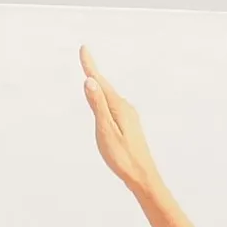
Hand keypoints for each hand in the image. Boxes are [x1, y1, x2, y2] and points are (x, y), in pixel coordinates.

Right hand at [79, 46, 163, 196]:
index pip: (100, 83)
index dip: (90, 66)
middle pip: (105, 88)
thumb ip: (98, 106)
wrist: (143, 177)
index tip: (84, 49)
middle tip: (85, 57)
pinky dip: (105, 100)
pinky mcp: (130, 126)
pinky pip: (114, 108)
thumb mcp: (106, 131)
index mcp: (119, 107)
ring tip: (92, 75)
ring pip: (110, 98)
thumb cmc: (123, 158)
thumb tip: (91, 82)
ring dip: (100, 87)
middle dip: (94, 74)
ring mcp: (129, 117)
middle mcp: (126, 108)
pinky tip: (105, 104)